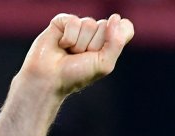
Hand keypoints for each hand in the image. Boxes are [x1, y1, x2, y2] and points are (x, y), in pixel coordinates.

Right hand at [19, 13, 134, 97]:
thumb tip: (115, 17)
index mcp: (108, 43)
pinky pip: (73, 21)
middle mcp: (95, 33)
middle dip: (93, 45)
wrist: (48, 79)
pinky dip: (68, 38)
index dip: (116, 37)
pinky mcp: (62, 21)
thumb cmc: (76, 75)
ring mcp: (78, 26)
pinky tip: (60, 45)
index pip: (125, 27)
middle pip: (105, 26)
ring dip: (79, 44)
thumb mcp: (104, 64)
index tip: (102, 52)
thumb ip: (116, 42)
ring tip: (69, 53)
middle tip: (80, 57)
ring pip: (89, 23)